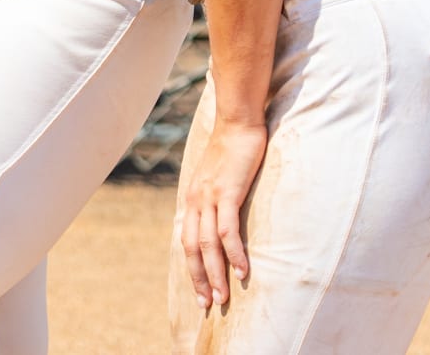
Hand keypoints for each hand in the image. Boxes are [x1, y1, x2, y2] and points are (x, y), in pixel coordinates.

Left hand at [181, 119, 267, 309]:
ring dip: (216, 274)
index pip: (187, 242)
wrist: (237, 124)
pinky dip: (234, 252)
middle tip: (209, 305)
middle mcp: (195, 202)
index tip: (200, 293)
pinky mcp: (227, 193)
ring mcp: (209, 198)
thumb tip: (221, 220)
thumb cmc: (232, 152)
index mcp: (192, 201)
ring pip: (207, 245)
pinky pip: (227, 230)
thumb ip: (216, 200)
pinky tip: (243, 270)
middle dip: (200, 279)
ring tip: (224, 298)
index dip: (193, 269)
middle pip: (192, 249)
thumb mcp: (219, 180)